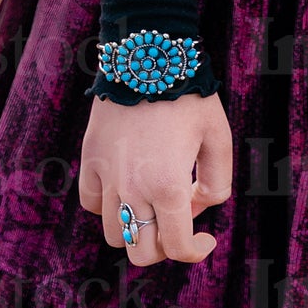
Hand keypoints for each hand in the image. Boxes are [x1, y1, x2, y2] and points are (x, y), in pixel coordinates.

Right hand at [78, 89, 232, 266]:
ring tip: (152, 202)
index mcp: (168, 186)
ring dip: (135, 227)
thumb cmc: (189, 95)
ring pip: (113, 232)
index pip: (177, 247)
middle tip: (177, 223)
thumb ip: (218, 181)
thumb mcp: (218, 137)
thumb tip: (197, 207)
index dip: (195, 251)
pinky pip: (92, 202)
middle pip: (140, 252)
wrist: (148, 55)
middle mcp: (132, 189)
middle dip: (163, 246)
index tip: (206, 239)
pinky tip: (127, 185)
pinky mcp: (89, 159)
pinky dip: (108, 204)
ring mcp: (106, 176)